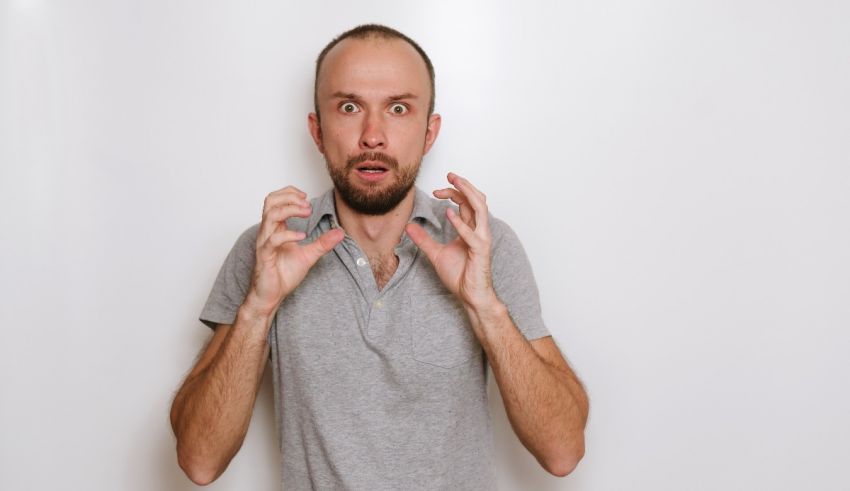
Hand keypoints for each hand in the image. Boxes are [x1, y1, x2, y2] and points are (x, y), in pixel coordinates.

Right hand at [246, 185, 343, 316]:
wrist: (272, 295)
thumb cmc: (283, 274)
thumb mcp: (309, 256)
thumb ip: (323, 243)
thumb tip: (340, 232)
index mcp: (275, 229)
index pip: (276, 200)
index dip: (290, 193)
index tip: (306, 198)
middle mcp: (268, 232)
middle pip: (270, 201)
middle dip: (290, 197)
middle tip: (307, 204)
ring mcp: (264, 242)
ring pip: (270, 215)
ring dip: (290, 209)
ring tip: (307, 213)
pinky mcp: (264, 255)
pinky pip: (272, 240)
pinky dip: (288, 235)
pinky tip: (303, 237)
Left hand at [405, 173, 498, 310]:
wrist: (470, 295)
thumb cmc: (460, 276)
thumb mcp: (436, 254)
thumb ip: (424, 239)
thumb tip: (409, 227)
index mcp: (471, 229)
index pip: (466, 203)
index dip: (453, 192)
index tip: (436, 190)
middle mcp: (478, 230)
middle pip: (476, 199)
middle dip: (463, 185)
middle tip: (450, 175)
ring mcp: (481, 239)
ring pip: (481, 208)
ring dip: (467, 193)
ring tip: (454, 183)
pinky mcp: (480, 250)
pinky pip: (472, 233)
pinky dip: (460, 223)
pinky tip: (448, 214)